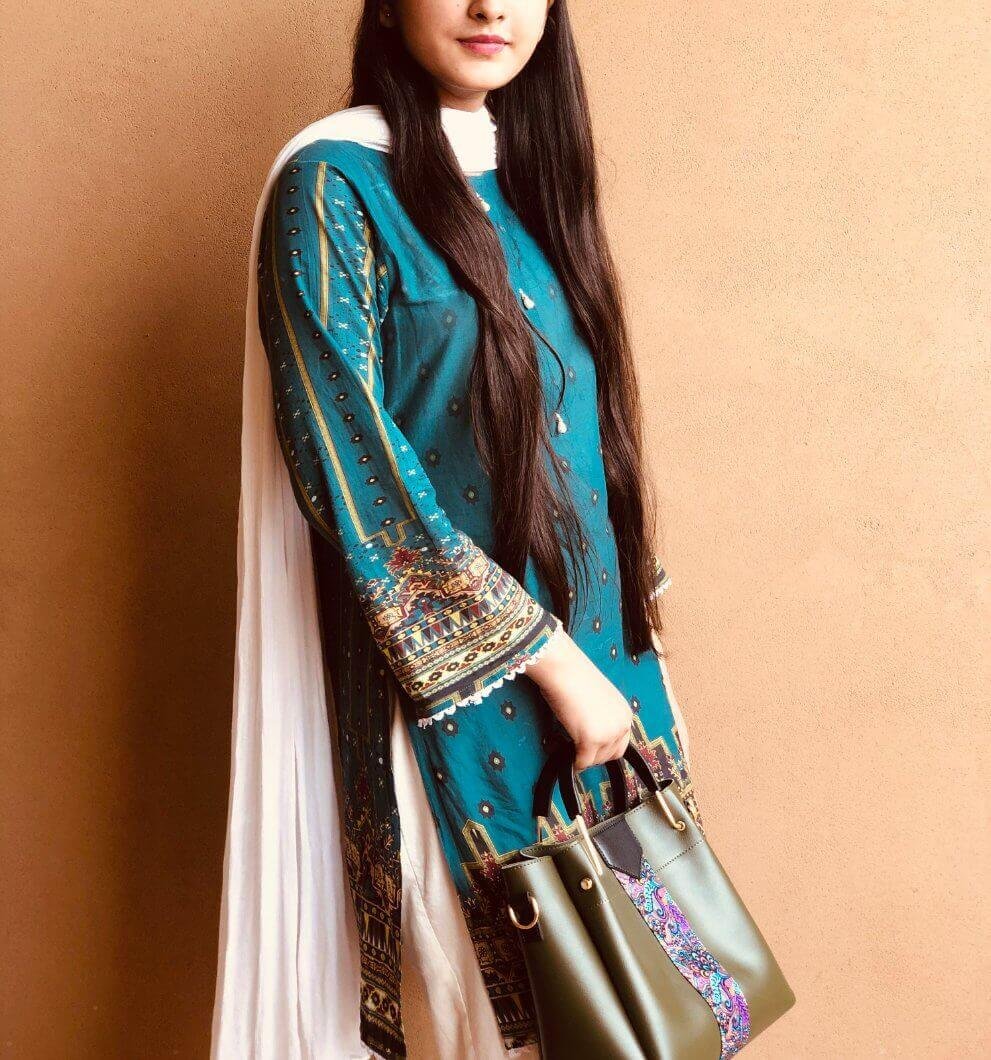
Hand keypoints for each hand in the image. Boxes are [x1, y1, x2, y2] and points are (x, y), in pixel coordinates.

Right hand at [527, 628, 632, 769]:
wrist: (565, 671)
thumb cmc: (575, 677)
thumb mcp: (599, 700)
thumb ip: (602, 717)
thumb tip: (592, 729)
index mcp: (625, 714)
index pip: (622, 744)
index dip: (606, 748)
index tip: (595, 749)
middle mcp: (621, 725)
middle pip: (611, 755)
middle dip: (596, 755)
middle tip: (581, 750)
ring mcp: (607, 734)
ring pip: (596, 760)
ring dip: (585, 757)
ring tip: (573, 748)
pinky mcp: (591, 740)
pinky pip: (583, 761)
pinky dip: (575, 762)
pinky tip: (568, 756)